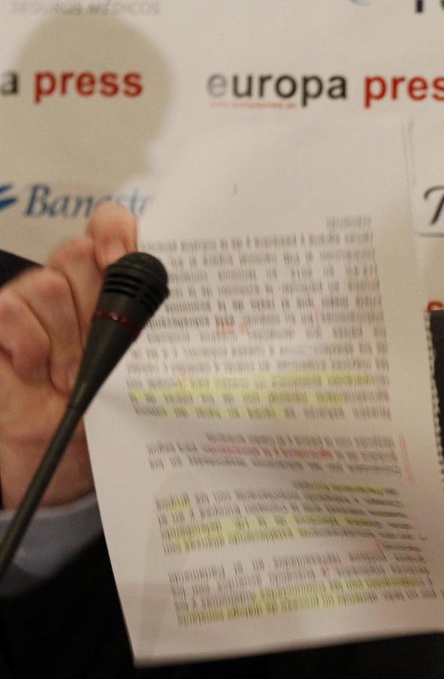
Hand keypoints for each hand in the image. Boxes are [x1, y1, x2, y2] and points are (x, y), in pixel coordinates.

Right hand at [0, 203, 137, 509]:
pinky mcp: (0, 323)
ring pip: (48, 283)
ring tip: (71, 374)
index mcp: (111, 283)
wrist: (64, 454)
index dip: (115, 229)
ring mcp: (31, 302)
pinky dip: (32, 346)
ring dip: (67, 338)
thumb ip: (155, 324)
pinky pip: (11, 310)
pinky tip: (41, 374)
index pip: (109, 224)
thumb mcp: (143, 363)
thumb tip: (191, 299)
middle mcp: (70, 283)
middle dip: (95, 303)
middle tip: (101, 347)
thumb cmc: (109, 404)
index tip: (123, 255)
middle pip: (78, 252)